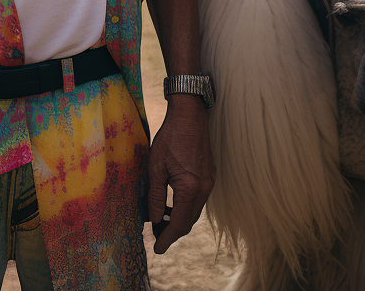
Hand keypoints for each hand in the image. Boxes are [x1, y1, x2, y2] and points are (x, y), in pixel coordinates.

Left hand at [147, 95, 213, 253]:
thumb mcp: (156, 167)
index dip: (166, 238)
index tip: (157, 248)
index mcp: (190, 189)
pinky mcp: (209, 176)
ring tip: (160, 220)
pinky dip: (186, 206)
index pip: (179, 223)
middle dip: (172, 231)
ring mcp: (210, 182)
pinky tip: (172, 202)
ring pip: (195, 211)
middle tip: (156, 236)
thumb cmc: (170, 138)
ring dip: (179, 219)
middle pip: (189, 221)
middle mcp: (205, 189)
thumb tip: (154, 219)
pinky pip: (198, 199)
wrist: (190, 115)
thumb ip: (155, 196)